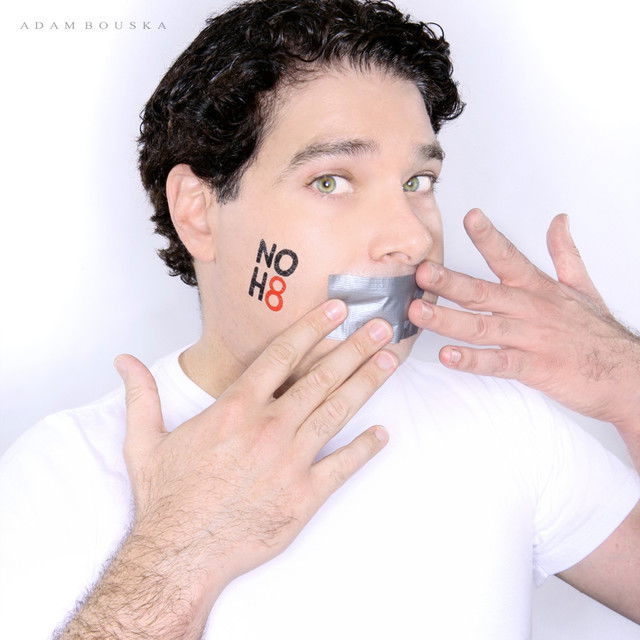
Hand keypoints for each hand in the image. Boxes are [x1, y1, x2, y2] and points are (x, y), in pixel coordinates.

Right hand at [113, 299, 395, 589]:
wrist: (179, 553)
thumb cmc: (167, 498)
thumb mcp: (144, 440)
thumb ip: (141, 395)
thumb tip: (124, 361)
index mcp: (236, 409)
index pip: (282, 356)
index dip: (313, 328)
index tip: (338, 310)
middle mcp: (269, 428)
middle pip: (319, 378)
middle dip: (353, 349)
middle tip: (380, 328)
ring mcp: (291, 462)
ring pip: (336, 412)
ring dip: (366, 384)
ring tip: (389, 361)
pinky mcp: (304, 496)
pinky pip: (342, 467)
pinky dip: (365, 449)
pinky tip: (382, 434)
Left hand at [408, 208, 639, 428]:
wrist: (627, 375)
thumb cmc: (598, 333)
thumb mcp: (582, 286)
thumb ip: (564, 253)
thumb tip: (559, 221)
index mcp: (538, 289)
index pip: (510, 257)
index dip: (489, 237)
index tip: (470, 216)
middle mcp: (530, 310)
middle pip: (483, 292)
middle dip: (450, 281)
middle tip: (421, 272)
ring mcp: (531, 339)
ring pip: (482, 327)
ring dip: (448, 320)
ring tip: (419, 313)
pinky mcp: (535, 367)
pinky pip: (499, 363)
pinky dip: (473, 360)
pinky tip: (448, 356)